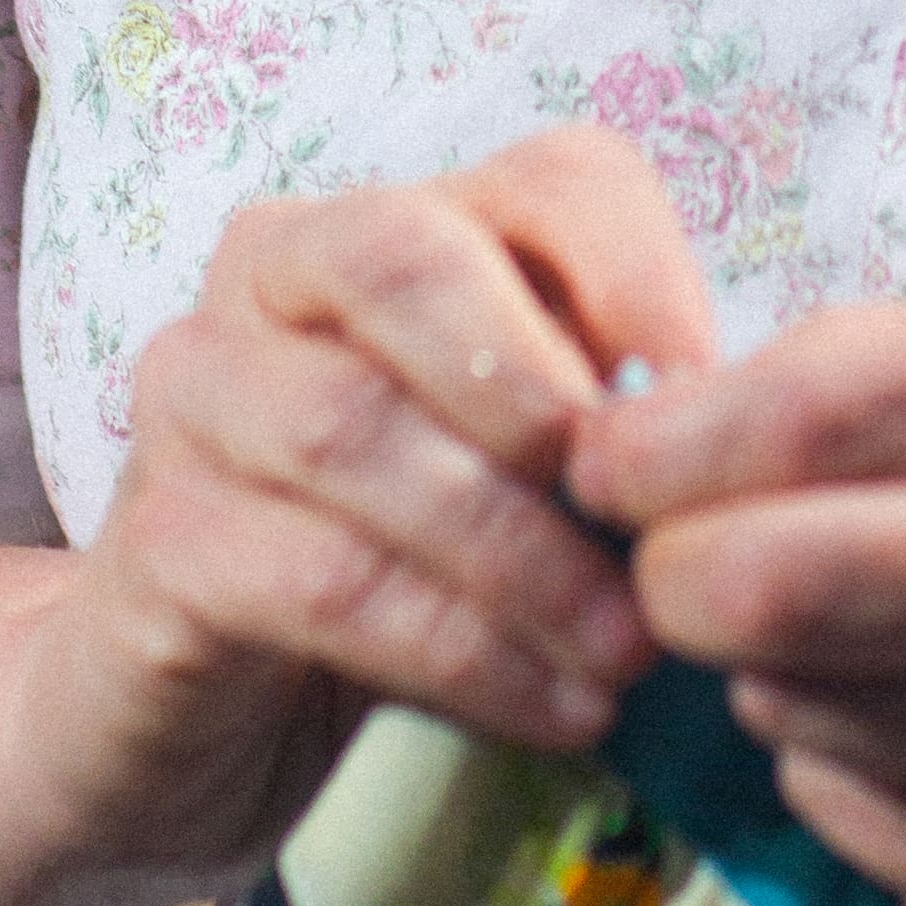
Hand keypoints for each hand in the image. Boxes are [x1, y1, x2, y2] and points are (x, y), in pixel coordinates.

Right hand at [0, 128, 716, 905]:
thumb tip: (750, 452)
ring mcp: (194, 400)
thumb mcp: (520, 488)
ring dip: (516, 553)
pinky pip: (315, 576)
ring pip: (352, 426)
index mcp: (394, 229)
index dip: (641, 272)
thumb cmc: (396, 575)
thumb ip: (606, 440)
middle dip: (537, 383)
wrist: (187, 729)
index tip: (724, 404)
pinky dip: (455, 648)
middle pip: (401, 252)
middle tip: (639, 517)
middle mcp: (274, 277)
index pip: (543, 177)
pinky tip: (551, 711)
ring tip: (626, 655)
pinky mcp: (155, 546)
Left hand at [567, 272, 905, 905]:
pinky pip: (862, 820)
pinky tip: (888, 717)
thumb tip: (700, 412)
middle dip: (669, 573)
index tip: (607, 456)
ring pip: (801, 707)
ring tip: (803, 628)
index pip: (814, 410)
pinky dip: (829, 767)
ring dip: (757, 671)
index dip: (667, 443)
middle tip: (662, 561)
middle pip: (777, 581)